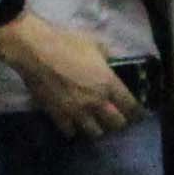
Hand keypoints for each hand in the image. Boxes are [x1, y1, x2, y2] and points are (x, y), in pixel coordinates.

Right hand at [0, 15, 139, 134]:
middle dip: (120, 122)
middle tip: (117, 118)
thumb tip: (111, 61)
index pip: (131, 106)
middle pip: (116, 123)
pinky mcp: (58, 115)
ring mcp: (77, 111)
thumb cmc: (66, 42)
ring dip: (98, 128)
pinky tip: (73, 124)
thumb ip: (107, 56)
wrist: (34, 50)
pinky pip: (70, 131)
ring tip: (96, 123)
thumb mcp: (94, 43)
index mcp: (108, 84)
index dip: (138, 112)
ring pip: (95, 132)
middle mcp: (96, 102)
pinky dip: (73, 129)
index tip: (139, 114)